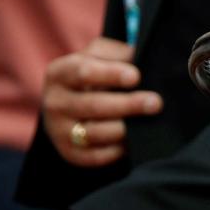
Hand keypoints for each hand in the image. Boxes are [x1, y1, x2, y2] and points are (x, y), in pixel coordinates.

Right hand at [41, 37, 162, 167]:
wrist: (67, 106)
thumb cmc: (91, 74)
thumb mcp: (97, 55)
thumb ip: (115, 52)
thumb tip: (139, 56)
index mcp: (59, 73)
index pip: (84, 72)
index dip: (111, 74)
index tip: (136, 76)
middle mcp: (54, 102)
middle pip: (93, 105)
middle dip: (127, 104)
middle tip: (155, 103)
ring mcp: (59, 130)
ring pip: (94, 133)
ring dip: (124, 129)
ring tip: (147, 123)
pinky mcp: (69, 153)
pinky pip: (95, 156)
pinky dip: (116, 150)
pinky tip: (133, 141)